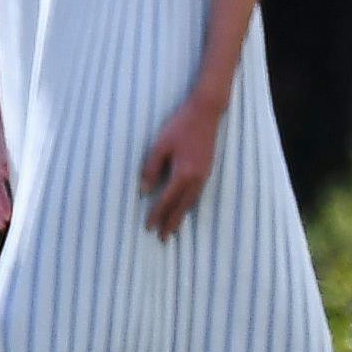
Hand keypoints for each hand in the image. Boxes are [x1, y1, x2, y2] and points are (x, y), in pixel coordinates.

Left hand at [138, 94, 223, 238]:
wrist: (206, 112)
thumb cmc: (180, 127)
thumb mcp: (160, 146)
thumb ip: (151, 169)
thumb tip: (143, 190)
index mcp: (184, 173)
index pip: (167, 200)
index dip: (157, 214)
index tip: (148, 228)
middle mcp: (197, 178)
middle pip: (183, 206)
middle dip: (172, 222)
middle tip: (164, 239)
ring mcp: (205, 174)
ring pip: (192, 201)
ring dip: (182, 216)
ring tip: (174, 228)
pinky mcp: (208, 169)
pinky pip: (198, 194)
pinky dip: (190, 204)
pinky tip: (186, 206)